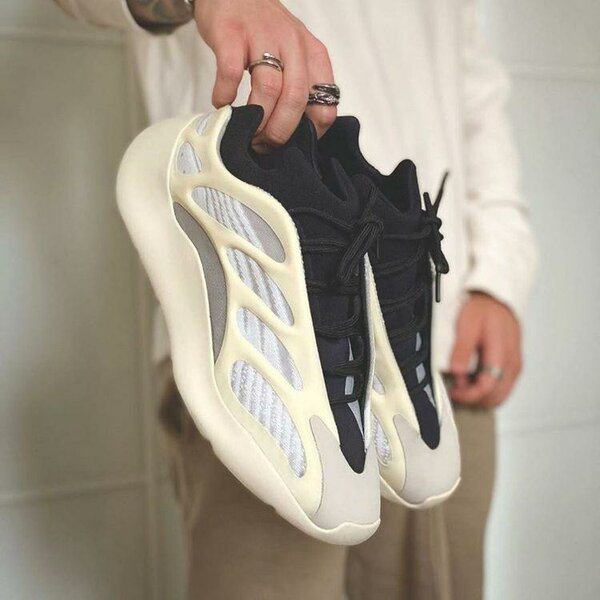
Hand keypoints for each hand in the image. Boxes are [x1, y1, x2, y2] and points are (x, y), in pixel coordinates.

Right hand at [194, 0, 336, 147]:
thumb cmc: (263, 31)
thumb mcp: (294, 54)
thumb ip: (299, 86)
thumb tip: (295, 135)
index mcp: (312, 54)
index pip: (326, 101)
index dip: (311, 131)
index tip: (295, 145)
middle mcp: (293, 44)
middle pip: (296, 98)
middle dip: (280, 131)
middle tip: (265, 145)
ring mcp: (261, 36)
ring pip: (269, 88)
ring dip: (257, 118)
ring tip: (246, 132)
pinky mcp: (231, 34)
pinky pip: (231, 72)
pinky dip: (225, 95)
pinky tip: (222, 104)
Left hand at [449, 292, 521, 406]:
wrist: (495, 299)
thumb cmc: (482, 309)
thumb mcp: (467, 324)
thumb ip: (462, 349)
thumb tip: (456, 372)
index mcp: (502, 354)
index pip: (488, 386)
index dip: (469, 394)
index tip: (454, 392)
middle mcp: (513, 363)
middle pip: (496, 396)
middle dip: (474, 398)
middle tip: (456, 389)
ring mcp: (515, 365)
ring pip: (501, 395)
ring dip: (481, 395)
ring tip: (463, 384)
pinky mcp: (513, 365)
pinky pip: (502, 386)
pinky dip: (488, 390)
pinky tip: (474, 381)